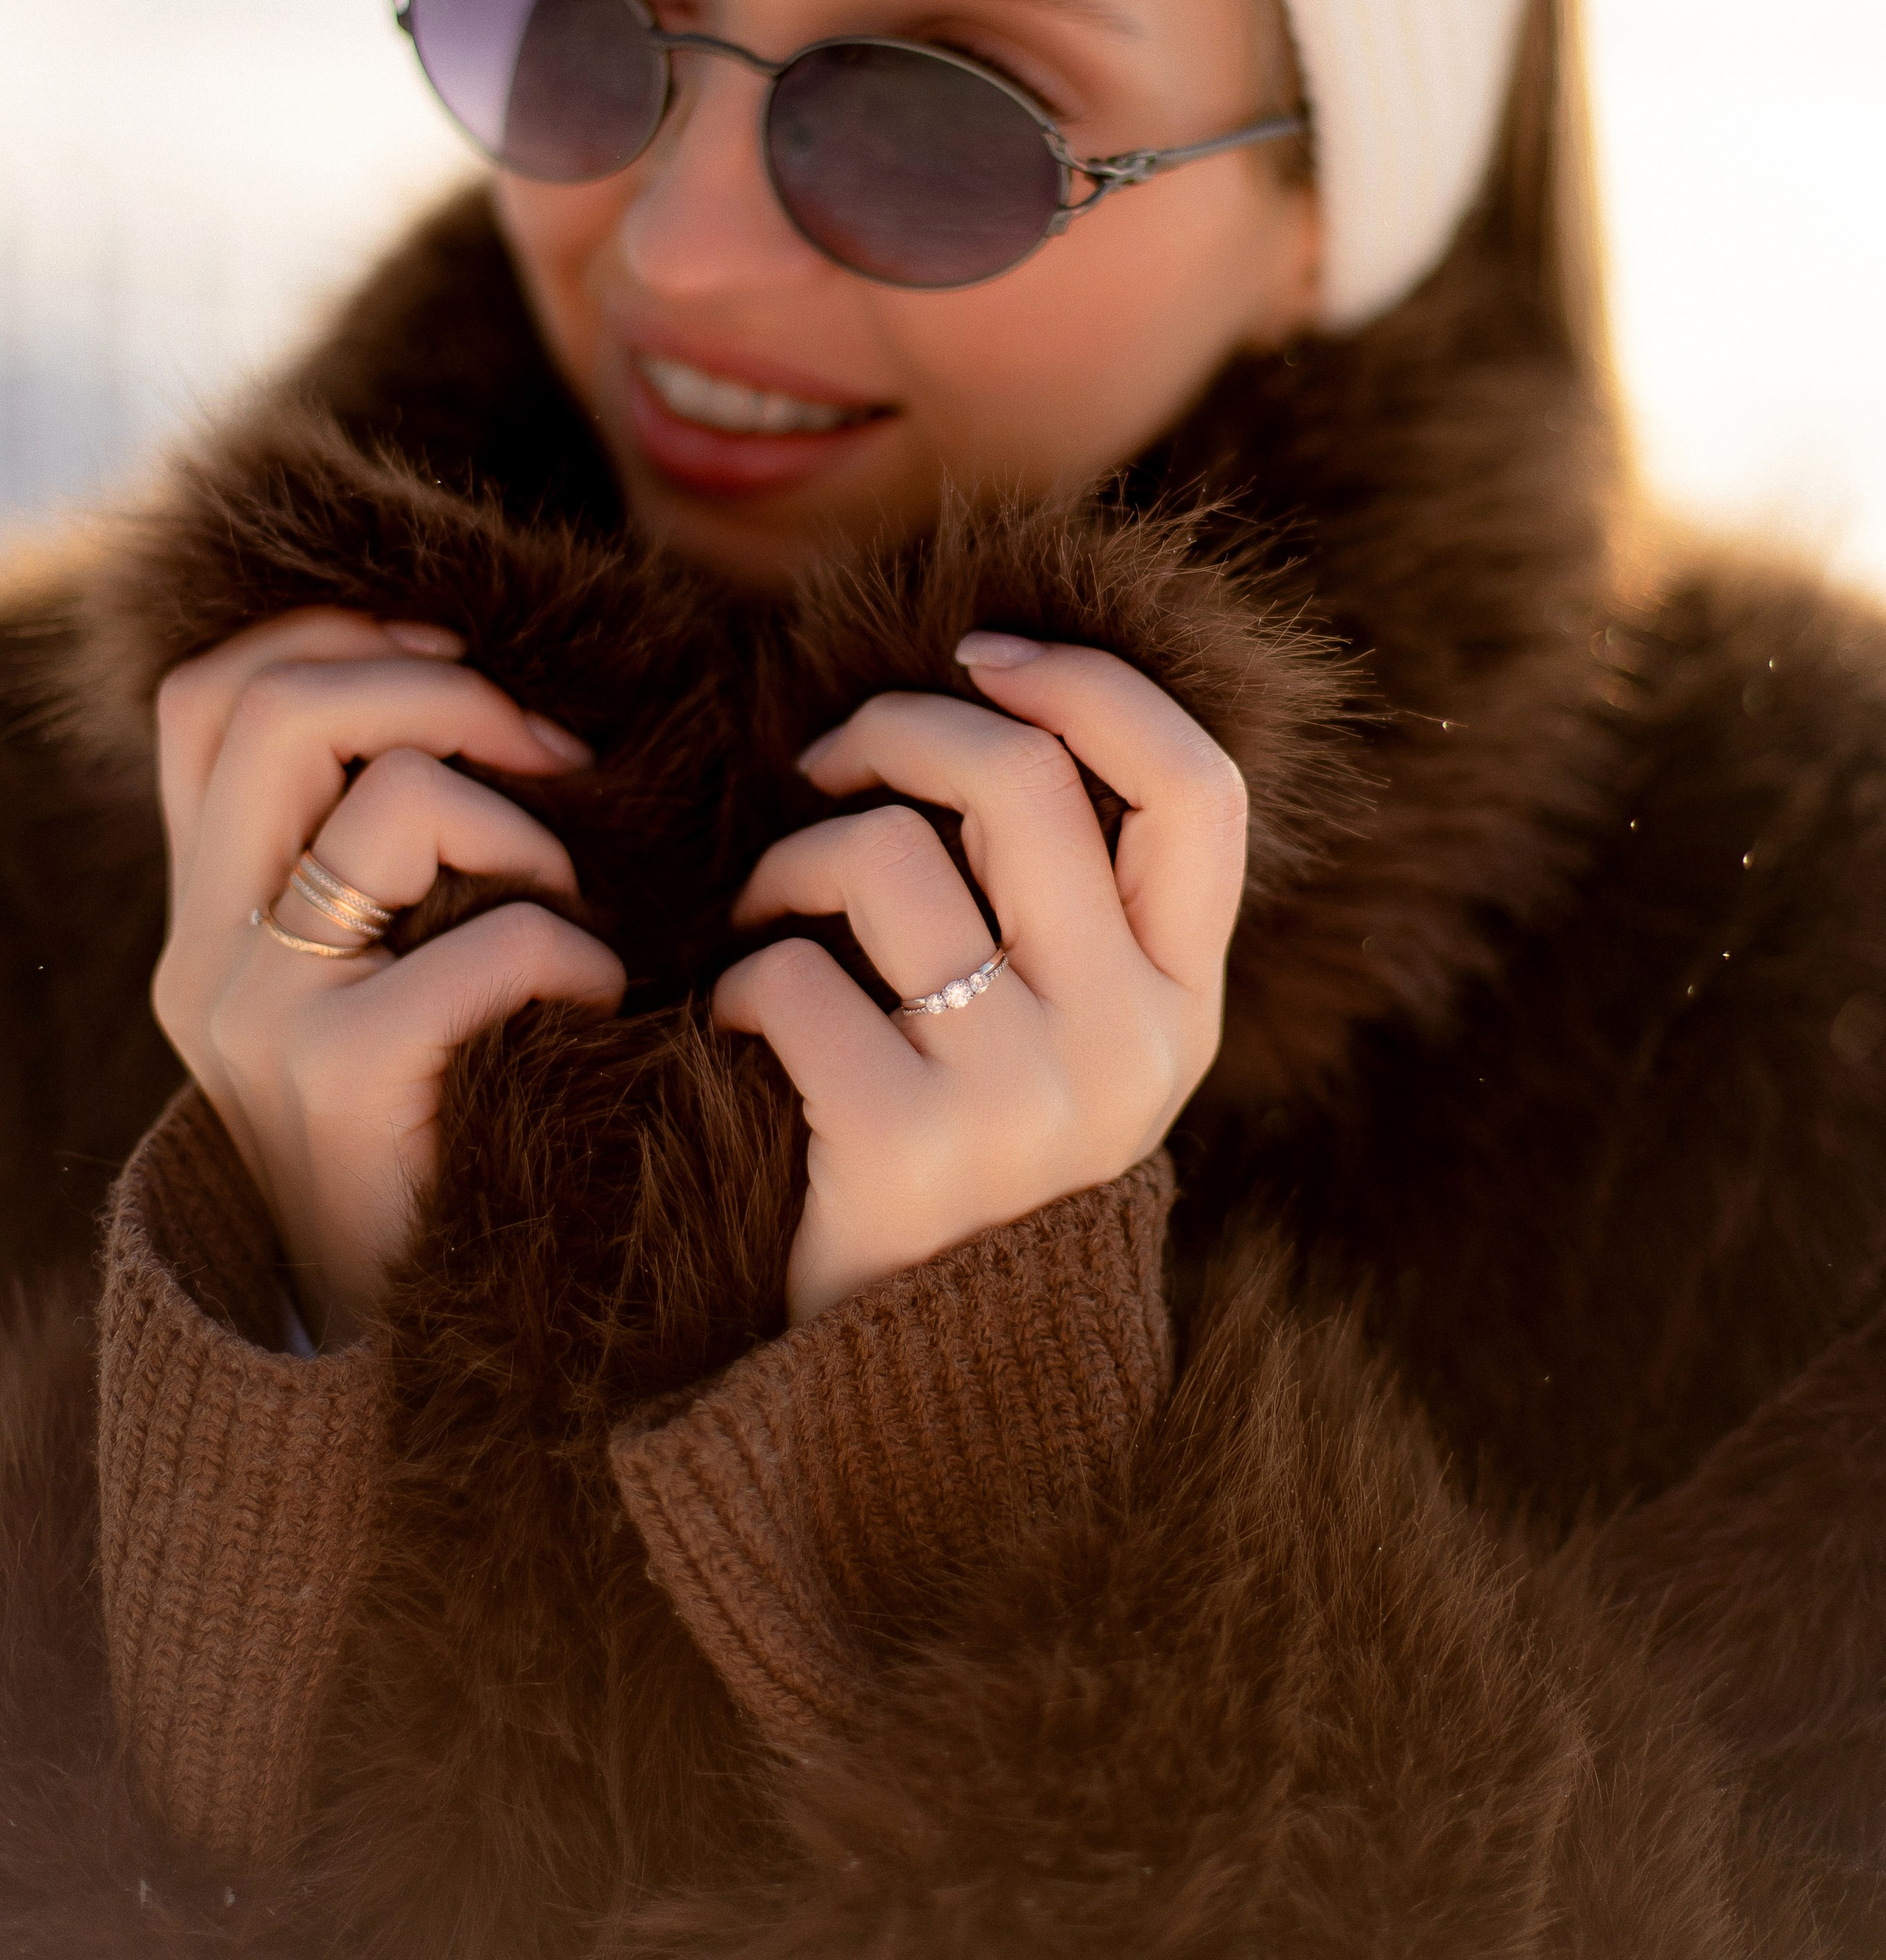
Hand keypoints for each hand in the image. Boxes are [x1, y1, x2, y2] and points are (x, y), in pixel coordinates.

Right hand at [152, 608, 625, 1344]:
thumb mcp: (374, 978)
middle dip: (444, 688)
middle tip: (550, 751)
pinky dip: (572, 945)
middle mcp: (203, 956)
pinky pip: (487, 936)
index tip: (452, 660)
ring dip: (523, 826)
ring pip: (391, 797)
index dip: (332, 638)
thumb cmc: (439, 1134)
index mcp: (204, 915)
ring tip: (565, 902)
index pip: (208, 701)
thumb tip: (468, 699)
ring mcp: (259, 1017)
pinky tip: (596, 998)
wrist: (422, 1345)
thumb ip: (373, 861)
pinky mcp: (341, 1079)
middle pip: (284, 708)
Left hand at [714, 632, 1247, 1320]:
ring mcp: (1021, 1096)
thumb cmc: (973, 1169)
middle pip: (1022, 778)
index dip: (1090, 686)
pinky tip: (740, 1027)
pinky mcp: (900, 1143)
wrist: (912, 1388)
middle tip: (829, 764)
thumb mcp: (1077, 1048)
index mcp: (1182, 1003)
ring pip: (885, 858)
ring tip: (770, 913)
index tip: (981, 655)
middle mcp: (1126, 1042)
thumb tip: (1005, 703)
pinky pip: (792, 972)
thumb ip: (1078, 909)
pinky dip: (741, 977)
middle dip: (897, 730)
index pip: (1196, 786)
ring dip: (792, 858)